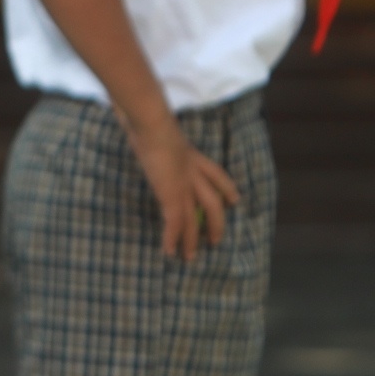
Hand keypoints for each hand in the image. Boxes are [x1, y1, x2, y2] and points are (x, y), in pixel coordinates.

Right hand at [126, 109, 238, 259]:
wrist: (152, 123)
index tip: (234, 199)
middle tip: (216, 240)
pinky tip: (170, 252)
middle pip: (213, 202)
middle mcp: (192, 173)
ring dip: (193, 240)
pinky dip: (172, 239)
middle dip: (216, 223)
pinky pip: (174, 223)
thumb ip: (155, 129)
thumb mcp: (157, 125)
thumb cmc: (150, 118)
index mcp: (192, 156)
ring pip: (194, 218)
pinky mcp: (171, 195)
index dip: (227, 188)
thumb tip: (140, 123)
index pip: (216, 174)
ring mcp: (183, 186)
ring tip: (191, 257)